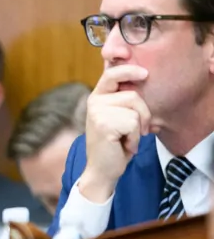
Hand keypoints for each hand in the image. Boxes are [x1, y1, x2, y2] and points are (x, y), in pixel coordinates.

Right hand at [79, 65, 150, 201]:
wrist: (102, 169)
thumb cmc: (115, 144)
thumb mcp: (119, 117)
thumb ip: (124, 100)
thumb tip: (142, 78)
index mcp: (98, 96)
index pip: (112, 73)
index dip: (128, 69)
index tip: (144, 73)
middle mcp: (95, 101)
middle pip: (133, 95)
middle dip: (143, 113)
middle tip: (139, 129)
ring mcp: (97, 112)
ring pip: (135, 110)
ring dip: (138, 129)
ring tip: (126, 138)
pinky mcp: (103, 124)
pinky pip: (133, 124)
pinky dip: (134, 138)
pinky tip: (123, 145)